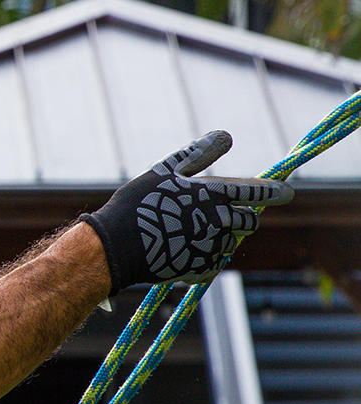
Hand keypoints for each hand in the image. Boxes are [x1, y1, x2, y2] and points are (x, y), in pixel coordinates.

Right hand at [82, 130, 292, 293]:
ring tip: (187, 232)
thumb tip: (227, 135)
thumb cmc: (138, 203)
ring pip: (231, 241)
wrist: (116, 246)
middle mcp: (218, 221)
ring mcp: (212, 247)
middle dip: (241, 217)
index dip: (272, 191)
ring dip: (219, 236)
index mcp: (212, 194)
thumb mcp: (164, 171)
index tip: (287, 193)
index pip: (253, 191)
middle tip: (216, 216)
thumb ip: (198, 154)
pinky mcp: (202, 268)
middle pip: (248, 221)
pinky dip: (204, 255)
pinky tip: (181, 249)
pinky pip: (215, 261)